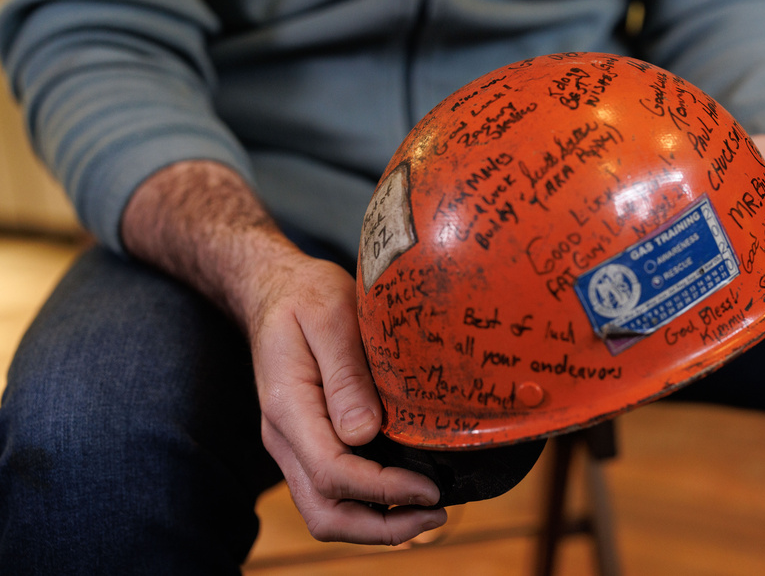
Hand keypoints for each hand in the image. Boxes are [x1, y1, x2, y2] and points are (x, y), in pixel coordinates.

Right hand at [122, 160, 445, 543]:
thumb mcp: (331, 316)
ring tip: (429, 512)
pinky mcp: (308, 443)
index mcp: (288, 406)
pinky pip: (333, 491)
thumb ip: (345, 373)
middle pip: (325, 513)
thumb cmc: (307, 296)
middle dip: (382, 528)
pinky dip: (370, 505)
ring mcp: (293, 445)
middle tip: (436, 514)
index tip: (430, 487)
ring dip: (377, 524)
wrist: (275, 289)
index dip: (384, 490)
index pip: (333, 472)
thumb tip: (363, 434)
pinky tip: (408, 490)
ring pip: (326, 512)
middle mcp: (285, 437)